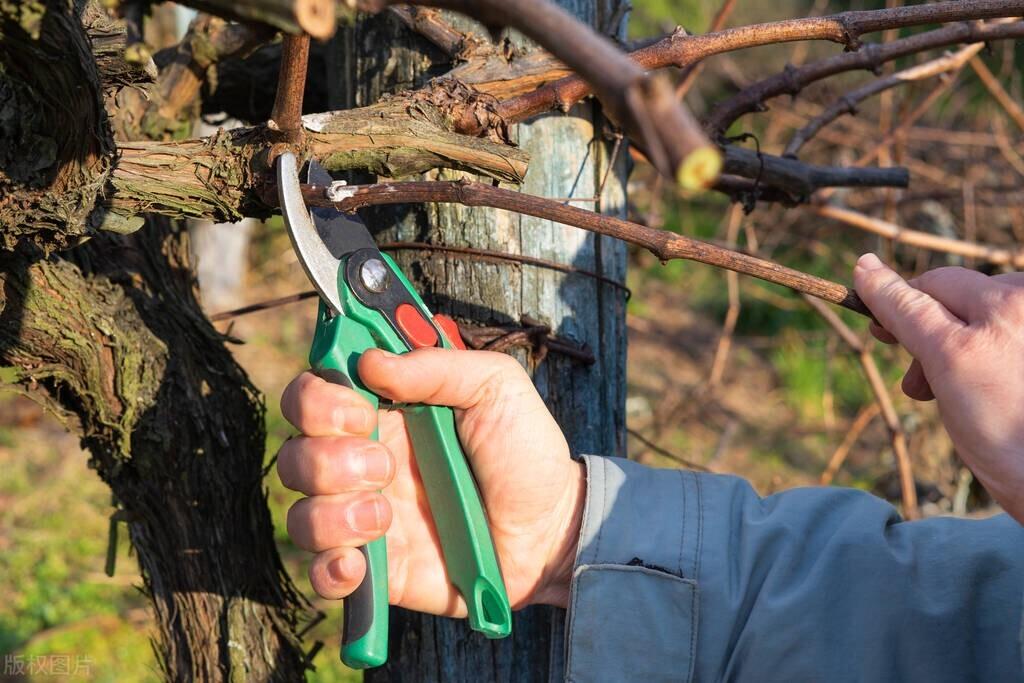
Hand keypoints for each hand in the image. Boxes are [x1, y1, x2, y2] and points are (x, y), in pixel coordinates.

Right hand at [277, 348, 584, 614]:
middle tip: (384, 463)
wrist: (553, 530)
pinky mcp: (379, 569)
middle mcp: (364, 463)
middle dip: (328, 458)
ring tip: (387, 516)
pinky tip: (362, 562)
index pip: (313, 395)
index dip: (319, 399)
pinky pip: (321, 574)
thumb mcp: (496, 387)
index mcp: (385, 414)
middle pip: (295, 454)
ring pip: (301, 515)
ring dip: (334, 513)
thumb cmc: (526, 453)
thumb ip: (438, 366)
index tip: (360, 407)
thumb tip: (371, 361)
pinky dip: (330, 569)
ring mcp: (367, 518)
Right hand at [854, 253, 1023, 522]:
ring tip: (948, 399)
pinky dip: (983, 367)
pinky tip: (982, 402)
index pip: (934, 284)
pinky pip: (1003, 347)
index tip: (876, 325)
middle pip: (960, 302)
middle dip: (929, 336)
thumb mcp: (951, 359)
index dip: (895, 303)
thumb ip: (906, 309)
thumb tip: (864, 266)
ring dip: (955, 353)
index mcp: (1010, 299)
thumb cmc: (1009, 431)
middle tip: (916, 386)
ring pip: (980, 326)